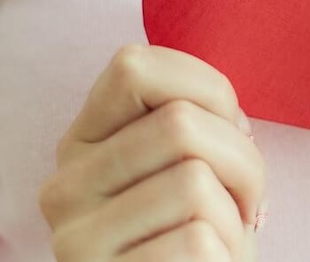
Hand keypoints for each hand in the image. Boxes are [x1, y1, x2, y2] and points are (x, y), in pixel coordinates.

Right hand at [39, 46, 266, 261]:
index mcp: (83, 142)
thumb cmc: (202, 229)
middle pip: (180, 124)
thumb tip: (228, 115)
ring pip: (193, 181)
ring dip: (236, 212)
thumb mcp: (189, 163)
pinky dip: (226, 254)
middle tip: (245, 197)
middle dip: (243, 158)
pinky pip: (197, 241)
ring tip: (223, 236)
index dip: (207, 87)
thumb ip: (193, 120)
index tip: (229, 127)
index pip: (134, 66)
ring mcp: (75, 241)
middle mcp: (63, 187)